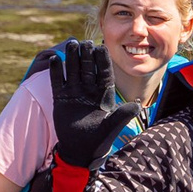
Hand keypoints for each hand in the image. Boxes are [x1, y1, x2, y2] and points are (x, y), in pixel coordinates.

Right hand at [48, 38, 136, 166]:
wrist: (81, 150)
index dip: (103, 61)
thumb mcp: (112, 127)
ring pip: (73, 71)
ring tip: (71, 44)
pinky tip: (54, 60)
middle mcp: (89, 90)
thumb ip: (123, 114)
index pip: (104, 73)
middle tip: (85, 41)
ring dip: (72, 58)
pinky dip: (56, 72)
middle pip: (88, 68)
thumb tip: (137, 104)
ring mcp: (74, 93)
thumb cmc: (100, 139)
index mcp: (104, 94)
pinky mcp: (61, 98)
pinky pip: (58, 82)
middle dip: (87, 55)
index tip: (102, 47)